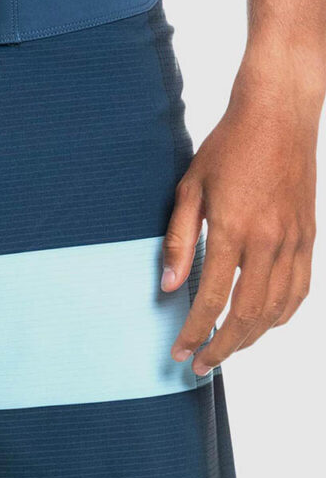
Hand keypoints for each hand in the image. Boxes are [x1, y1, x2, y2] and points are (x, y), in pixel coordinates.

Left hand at [161, 65, 318, 375]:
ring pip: (277, 308)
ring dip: (250, 338)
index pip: (213, 298)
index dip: (195, 331)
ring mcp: (295, 239)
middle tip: (200, 365)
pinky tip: (262, 325)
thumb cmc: (228, 147)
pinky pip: (300, 289)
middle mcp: (270, 240)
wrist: (280, 113)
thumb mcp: (189, 189)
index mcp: (235, 229)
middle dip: (222, 346)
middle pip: (247, 313)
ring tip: (225, 350)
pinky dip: (281, 315)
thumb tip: (168, 287)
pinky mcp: (309, 235)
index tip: (179, 352)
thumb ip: (178, 241)